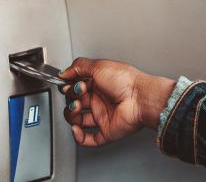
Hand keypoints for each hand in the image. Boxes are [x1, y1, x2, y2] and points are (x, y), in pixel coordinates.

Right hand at [59, 58, 175, 146]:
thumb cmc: (126, 81)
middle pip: (75, 103)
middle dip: (71, 98)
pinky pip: (88, 139)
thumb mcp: (99, 66)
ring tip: (77, 107)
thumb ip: (79, 66)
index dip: (69, 87)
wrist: (140, 97)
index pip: (77, 88)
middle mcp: (100, 100)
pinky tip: (76, 128)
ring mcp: (103, 116)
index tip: (67, 85)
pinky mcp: (106, 131)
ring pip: (78, 120)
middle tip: (78, 93)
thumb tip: (64, 72)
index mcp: (99, 84)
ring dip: (71, 115)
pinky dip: (78, 136)